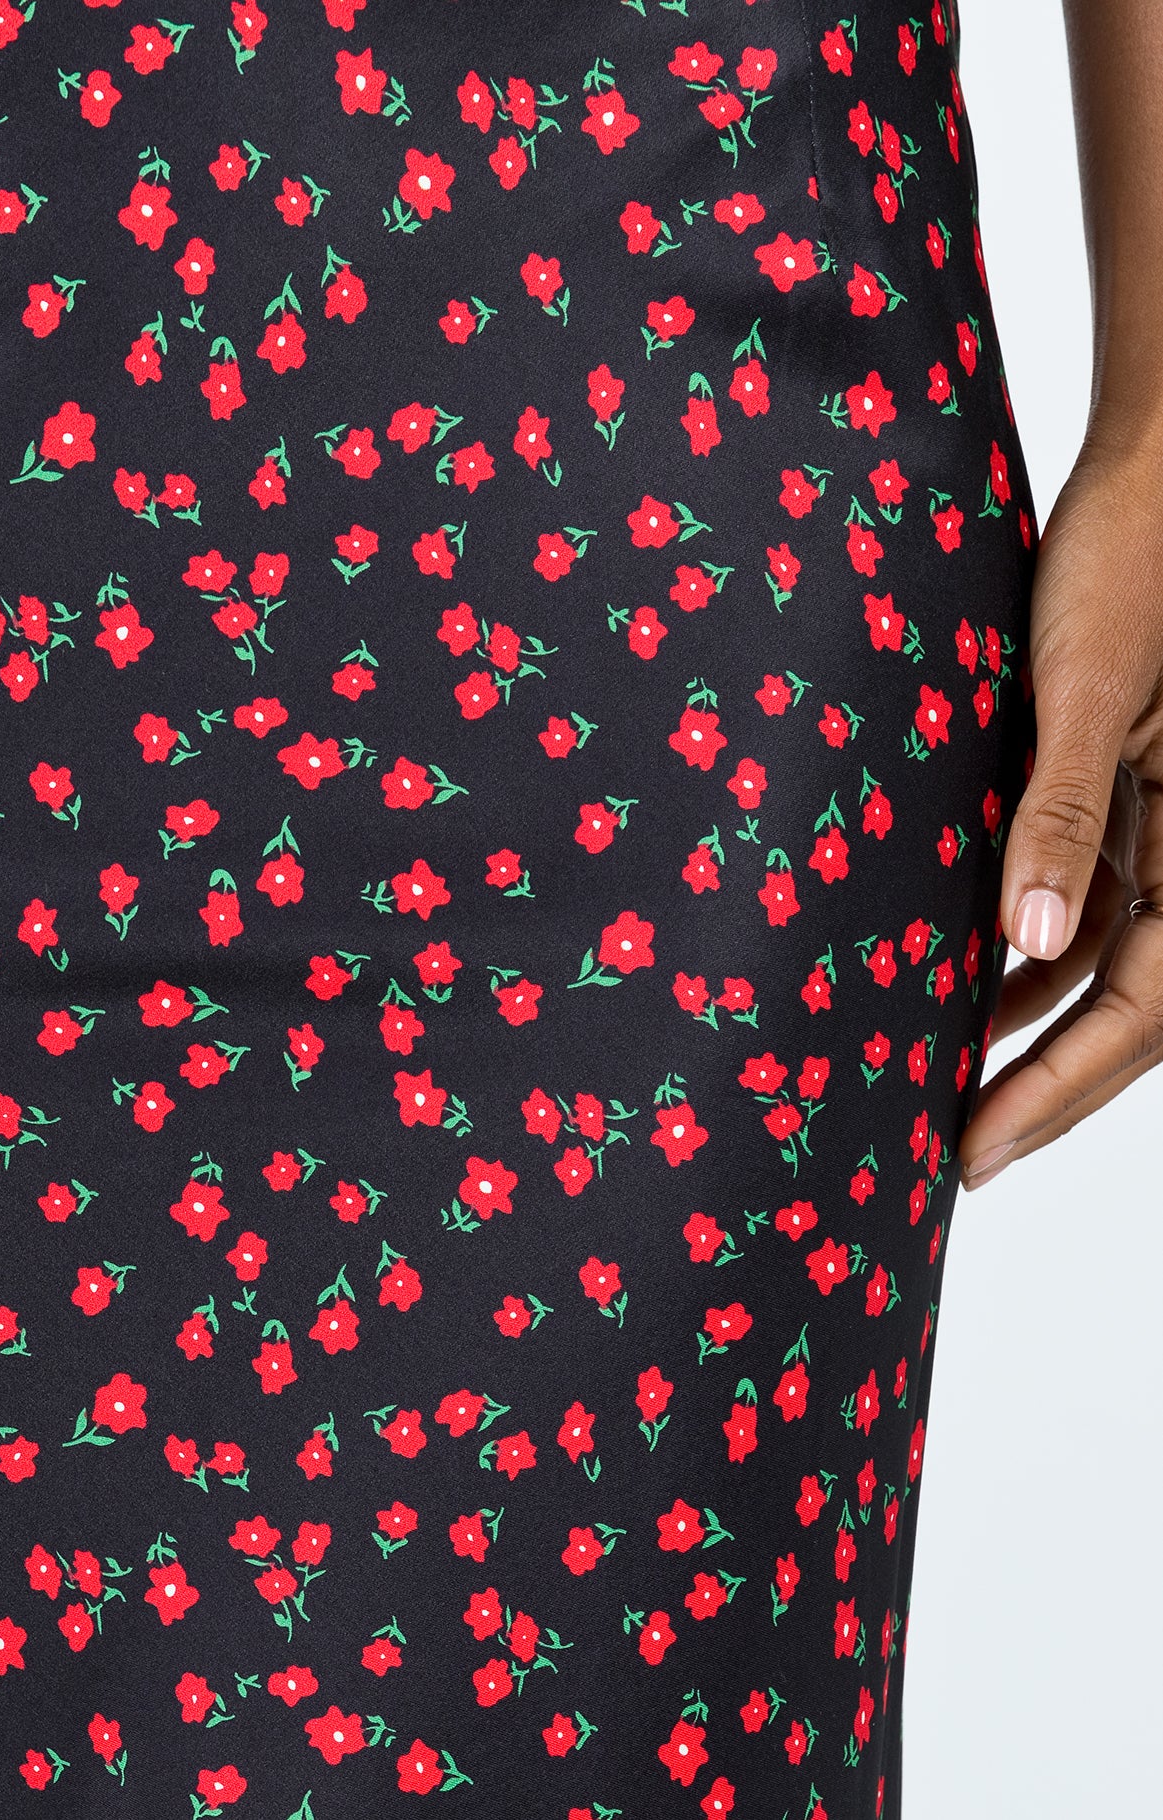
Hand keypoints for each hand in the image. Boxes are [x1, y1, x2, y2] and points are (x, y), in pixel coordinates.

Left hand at [958, 426, 1162, 1189]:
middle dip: (1043, 1082)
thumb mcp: (1087, 687)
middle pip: (1126, 1005)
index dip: (1061, 1089)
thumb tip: (1026, 946)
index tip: (977, 1150)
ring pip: (1101, 959)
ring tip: (942, 1080)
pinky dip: (1023, 945)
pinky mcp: (1125, 794)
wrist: (1150, 469)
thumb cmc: (1129, 557)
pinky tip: (962, 976)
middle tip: (954, 1150)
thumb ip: (1064, 813)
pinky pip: (1084, 897)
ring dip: (1027, 1022)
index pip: (1143, 1007)